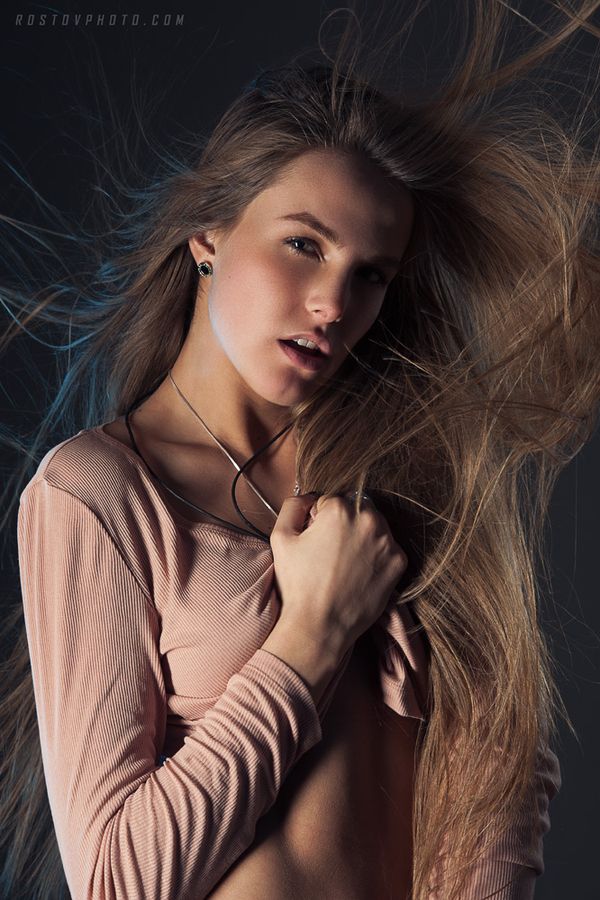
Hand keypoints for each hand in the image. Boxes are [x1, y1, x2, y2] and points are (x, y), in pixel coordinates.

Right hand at [269, 492, 407, 657]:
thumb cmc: (298, 583)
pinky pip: (387, 548)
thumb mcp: (281, 538)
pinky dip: (376, 556)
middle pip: (357, 508)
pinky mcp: (399, 562)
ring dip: (362, 537)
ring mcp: (388, 541)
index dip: (320, 519)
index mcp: (340, 510)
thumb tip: (309, 497)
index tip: (316, 540)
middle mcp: (369, 520)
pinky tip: (359, 572)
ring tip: (345, 564)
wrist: (320, 626)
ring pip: (374, 527)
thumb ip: (293, 505)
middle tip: (330, 552)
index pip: (332, 500)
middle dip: (345, 523)